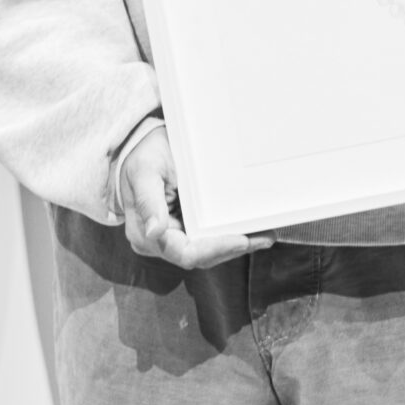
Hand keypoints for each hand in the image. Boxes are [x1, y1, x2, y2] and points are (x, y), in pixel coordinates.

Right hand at [118, 127, 272, 270]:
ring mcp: (172, 237)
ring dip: (236, 245)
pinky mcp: (183, 228)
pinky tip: (251, 231)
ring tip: (265, 236)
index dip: (216, 249)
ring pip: (208, 252)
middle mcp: (159, 242)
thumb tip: (155, 232)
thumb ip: (148, 202)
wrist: (139, 147)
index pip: (186, 253)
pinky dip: (229, 236)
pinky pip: (208, 239)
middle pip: (202, 256)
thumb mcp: (144, 172)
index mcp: (146, 234)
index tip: (242, 240)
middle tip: (265, 238)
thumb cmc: (142, 157)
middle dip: (234, 248)